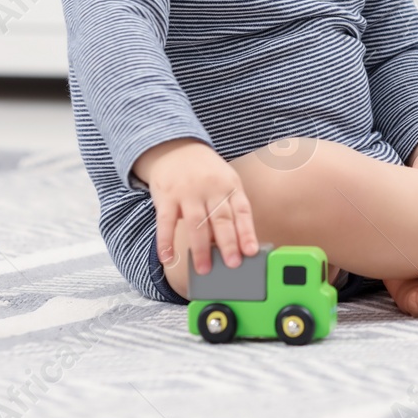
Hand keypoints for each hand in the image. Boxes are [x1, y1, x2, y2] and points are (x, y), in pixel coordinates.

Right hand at [132, 138, 258, 274]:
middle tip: (232, 265)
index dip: (247, 232)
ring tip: (204, 268)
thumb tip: (233, 247)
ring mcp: (187, 191)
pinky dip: (165, 241)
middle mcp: (211, 188)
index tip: (251, 252)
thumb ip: (229, 211)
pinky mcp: (166, 196)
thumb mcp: (225, 184)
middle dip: (227, 243)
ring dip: (200, 248)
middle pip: (221, 218)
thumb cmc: (206, 174)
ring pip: (196, 222)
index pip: (242, 212)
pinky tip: (167, 258)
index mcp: (230, 186)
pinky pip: (165, 222)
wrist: (175, 149)